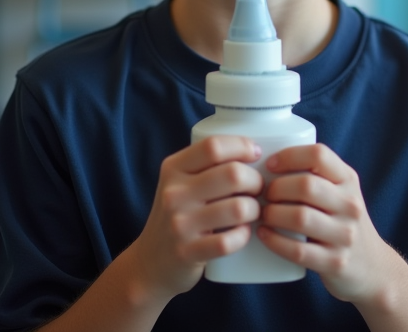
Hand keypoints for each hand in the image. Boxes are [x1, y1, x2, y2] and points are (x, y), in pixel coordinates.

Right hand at [126, 136, 263, 300]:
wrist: (150, 262)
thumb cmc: (177, 215)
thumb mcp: (180, 183)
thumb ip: (207, 165)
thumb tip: (254, 151)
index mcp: (173, 169)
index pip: (213, 146)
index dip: (242, 146)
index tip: (255, 154)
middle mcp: (174, 193)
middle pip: (233, 174)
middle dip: (256, 180)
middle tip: (257, 189)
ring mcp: (180, 224)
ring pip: (238, 208)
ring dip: (255, 209)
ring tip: (252, 211)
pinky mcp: (188, 252)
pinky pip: (230, 241)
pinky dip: (243, 236)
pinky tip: (241, 233)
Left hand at [258, 144, 397, 304]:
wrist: (372, 267)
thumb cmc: (342, 222)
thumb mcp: (340, 192)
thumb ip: (315, 176)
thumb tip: (267, 164)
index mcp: (349, 180)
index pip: (319, 155)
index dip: (289, 156)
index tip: (270, 165)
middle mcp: (351, 205)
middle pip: (305, 186)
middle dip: (275, 189)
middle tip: (264, 195)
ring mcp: (345, 235)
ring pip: (300, 217)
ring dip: (272, 214)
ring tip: (263, 214)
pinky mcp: (335, 262)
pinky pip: (298, 250)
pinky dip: (275, 241)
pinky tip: (264, 234)